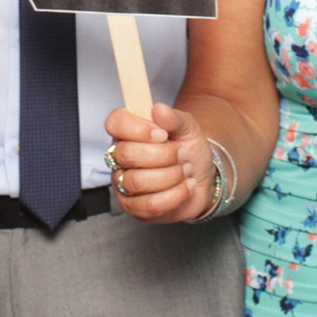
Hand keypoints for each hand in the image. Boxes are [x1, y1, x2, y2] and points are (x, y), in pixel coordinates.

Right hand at [104, 103, 213, 224]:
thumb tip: (158, 108)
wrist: (201, 178)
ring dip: (171, 175)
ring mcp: (124, 184)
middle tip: (183, 154)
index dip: (138, 128)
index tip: (163, 134)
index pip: (115, 122)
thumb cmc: (189, 150)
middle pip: (128, 154)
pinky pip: (150, 204)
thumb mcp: (188, 128)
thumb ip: (174, 118)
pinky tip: (187, 186)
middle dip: (164, 155)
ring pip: (138, 181)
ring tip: (186, 170)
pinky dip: (175, 195)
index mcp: (128, 132)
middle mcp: (120, 157)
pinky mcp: (135, 208)